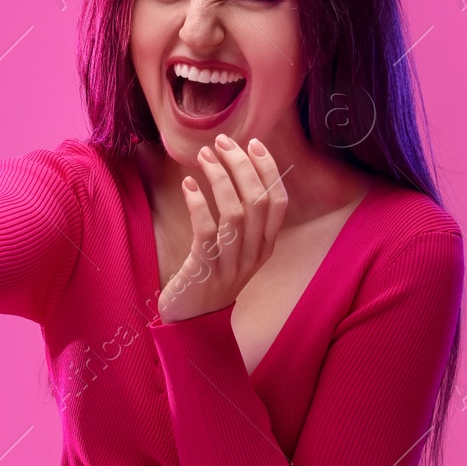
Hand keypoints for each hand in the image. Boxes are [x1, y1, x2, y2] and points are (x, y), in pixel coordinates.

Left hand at [156, 134, 288, 324]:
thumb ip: (242, 220)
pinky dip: (198, 203)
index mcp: (265, 246)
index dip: (269, 170)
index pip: (278, 202)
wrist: (193, 323)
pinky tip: (188, 185)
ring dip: (220, 178)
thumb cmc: (212, 277)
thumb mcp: (236, 250)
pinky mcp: (206, 269)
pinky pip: (206, 230)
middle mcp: (253, 253)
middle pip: (257, 201)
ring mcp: (231, 263)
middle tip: (223, 142)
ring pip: (235, 212)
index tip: (254, 144)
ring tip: (204, 156)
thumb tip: (235, 172)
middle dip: (242, 165)